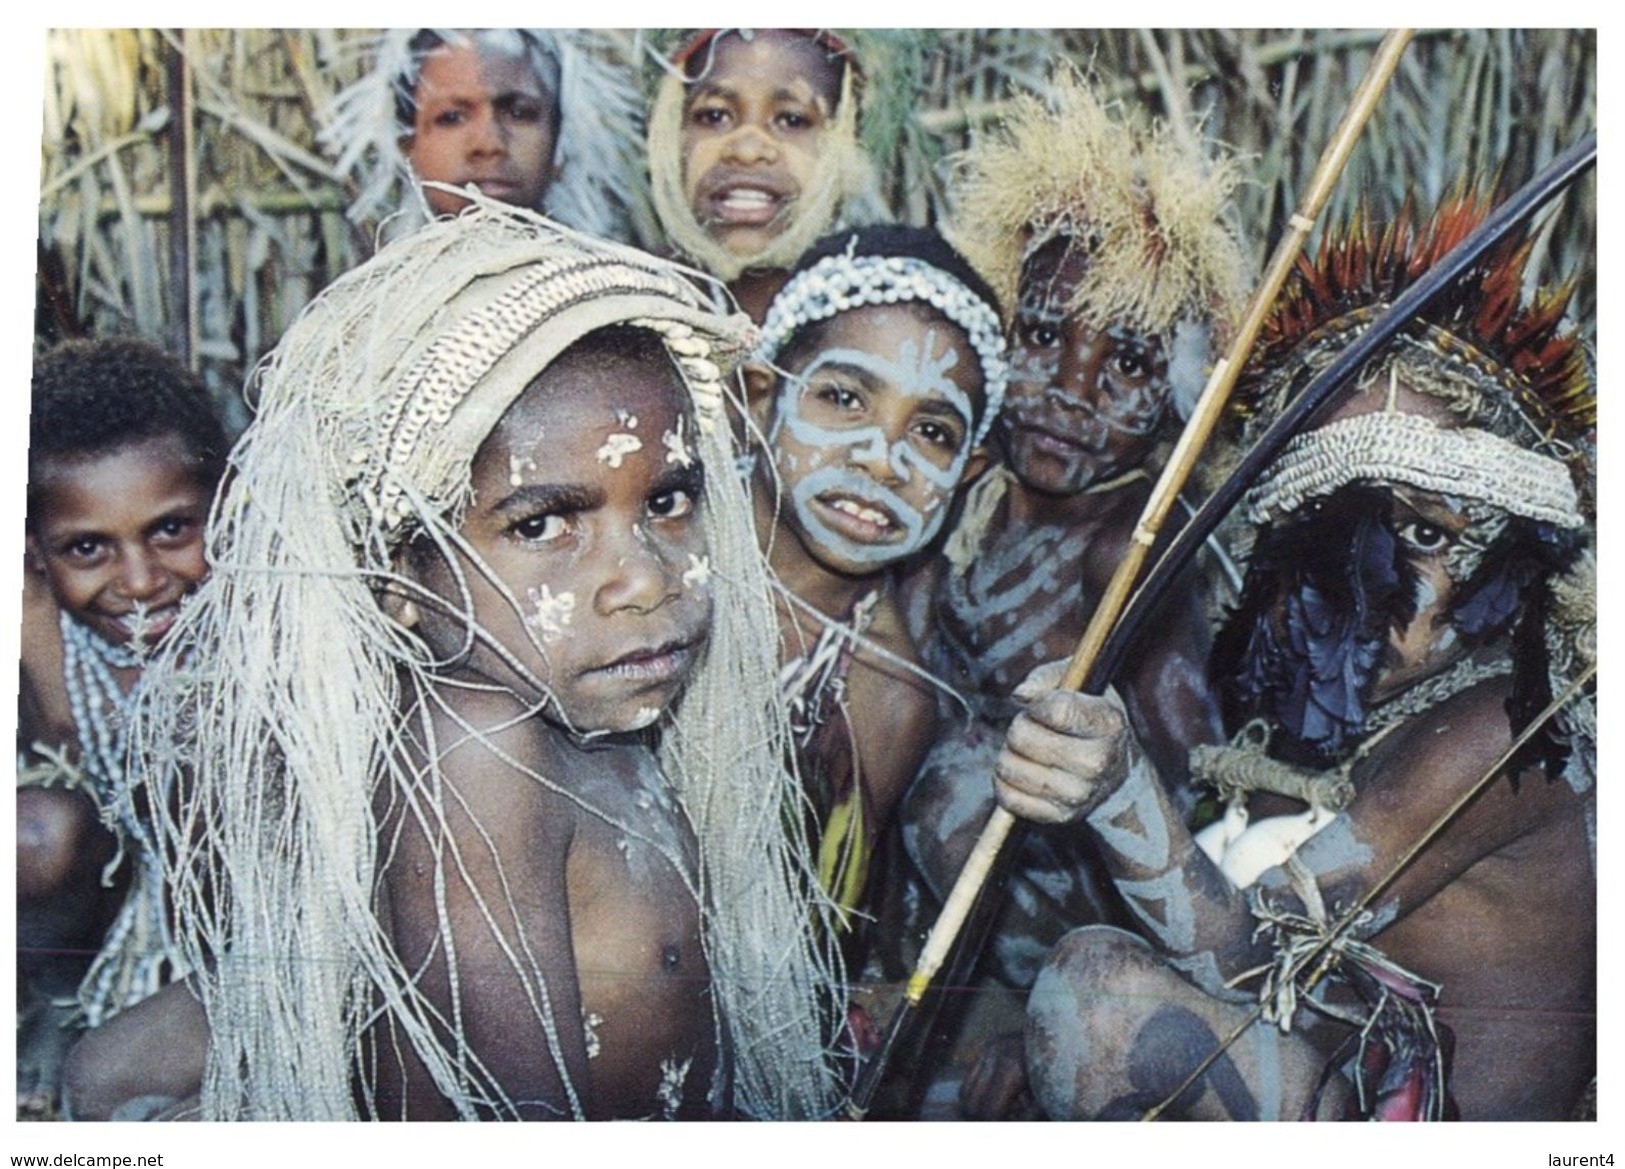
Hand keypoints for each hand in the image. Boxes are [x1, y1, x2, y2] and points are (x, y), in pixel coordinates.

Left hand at [993, 661, 1132, 824]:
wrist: (1116, 772)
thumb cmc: (1089, 718)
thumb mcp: (1080, 684)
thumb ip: (1048, 678)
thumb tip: (1020, 695)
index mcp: (1109, 724)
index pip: (1056, 710)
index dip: (1036, 704)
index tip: (1039, 706)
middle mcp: (1099, 762)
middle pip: (1023, 737)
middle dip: (1019, 726)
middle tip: (1034, 728)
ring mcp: (1079, 794)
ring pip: (1009, 767)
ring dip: (1010, 753)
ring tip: (1029, 750)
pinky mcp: (1058, 816)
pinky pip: (1007, 796)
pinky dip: (1005, 781)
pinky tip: (1024, 771)